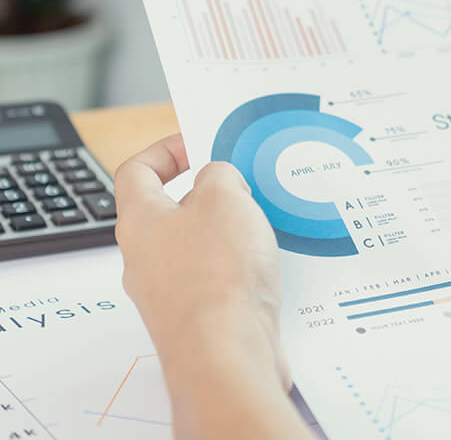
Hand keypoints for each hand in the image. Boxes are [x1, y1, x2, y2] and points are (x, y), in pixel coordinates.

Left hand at [114, 134, 311, 439]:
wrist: (227, 353)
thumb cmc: (217, 275)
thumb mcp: (225, 197)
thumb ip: (219, 175)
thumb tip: (218, 178)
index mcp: (140, 221)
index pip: (135, 172)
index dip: (164, 150)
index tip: (195, 143)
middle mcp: (145, 259)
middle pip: (168, 212)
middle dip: (207, 194)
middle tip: (241, 184)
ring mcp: (169, 293)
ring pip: (196, 248)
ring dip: (228, 233)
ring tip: (262, 225)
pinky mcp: (198, 319)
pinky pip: (216, 281)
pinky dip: (240, 268)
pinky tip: (268, 267)